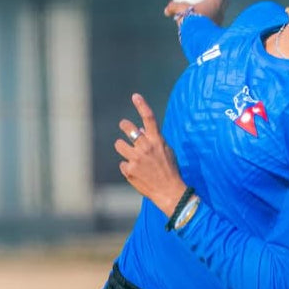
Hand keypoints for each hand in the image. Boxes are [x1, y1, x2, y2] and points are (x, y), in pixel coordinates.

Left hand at [115, 93, 187, 217]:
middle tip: (124, 125)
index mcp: (157, 141)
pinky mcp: (129, 170)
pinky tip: (137, 173)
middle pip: (128, 128)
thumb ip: (154, 140)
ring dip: (123, 148)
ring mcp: (136, 158)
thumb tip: (140, 130)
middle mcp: (145, 147)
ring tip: (130, 155)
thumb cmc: (169, 170)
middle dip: (125, 126)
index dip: (142, 105)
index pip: (149, 119)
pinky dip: (128, 167)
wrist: (169, 192)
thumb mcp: (167, 152)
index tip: (135, 96)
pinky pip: (122, 163)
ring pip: (119, 144)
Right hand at [163, 0, 226, 26]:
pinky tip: (200, 22)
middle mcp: (221, 10)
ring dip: (215, 8)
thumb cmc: (192, 20)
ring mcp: (220, 21)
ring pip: (220, 12)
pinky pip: (214, 23)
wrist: (200, 39)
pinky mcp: (217, 31)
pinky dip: (209, 20)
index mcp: (215, 0)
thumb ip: (174, 8)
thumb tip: (167, 10)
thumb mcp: (181, 10)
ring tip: (205, 8)